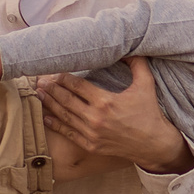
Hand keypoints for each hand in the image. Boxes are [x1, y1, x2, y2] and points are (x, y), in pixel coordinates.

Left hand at [38, 58, 191, 172]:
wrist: (154, 144)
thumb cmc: (150, 113)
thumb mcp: (147, 85)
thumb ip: (137, 64)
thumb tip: (130, 48)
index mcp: (106, 101)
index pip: (77, 86)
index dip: (64, 77)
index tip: (56, 71)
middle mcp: (95, 118)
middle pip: (66, 100)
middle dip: (52, 89)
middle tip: (40, 80)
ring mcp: (91, 133)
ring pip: (64, 116)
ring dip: (50, 104)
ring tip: (39, 94)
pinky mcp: (91, 145)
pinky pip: (68, 134)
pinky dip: (55, 125)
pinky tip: (46, 117)